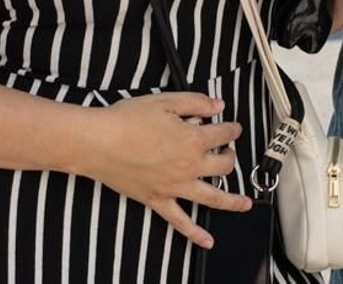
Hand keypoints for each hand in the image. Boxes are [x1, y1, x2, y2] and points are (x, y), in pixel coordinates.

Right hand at [85, 93, 250, 247]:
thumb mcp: (165, 101)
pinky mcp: (158, 200)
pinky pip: (180, 221)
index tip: (233, 128)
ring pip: (213, 197)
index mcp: (193, 140)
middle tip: (229, 153)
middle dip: (231, 157)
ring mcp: (175, 186)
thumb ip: (196, 102)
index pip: (224, 134)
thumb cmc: (126, 121)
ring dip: (233, 201)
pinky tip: (207, 241)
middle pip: (223, 165)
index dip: (232, 129)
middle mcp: (189, 166)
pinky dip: (195, 234)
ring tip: (245, 203)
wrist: (98, 142)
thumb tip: (217, 105)